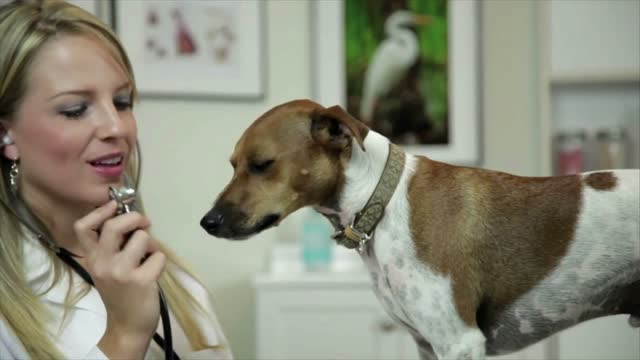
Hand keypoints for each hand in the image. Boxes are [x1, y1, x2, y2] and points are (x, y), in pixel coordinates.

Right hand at [73, 200, 165, 358]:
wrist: (127, 325)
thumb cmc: (121, 292)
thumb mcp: (108, 268)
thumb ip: (113, 247)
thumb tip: (133, 220)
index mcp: (92, 258)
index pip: (83, 228)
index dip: (99, 211)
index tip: (115, 205)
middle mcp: (102, 263)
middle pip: (114, 226)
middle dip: (134, 218)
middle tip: (144, 223)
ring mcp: (120, 271)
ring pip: (142, 238)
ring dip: (151, 244)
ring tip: (148, 257)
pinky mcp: (140, 280)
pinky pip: (158, 256)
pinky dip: (160, 261)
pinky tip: (153, 273)